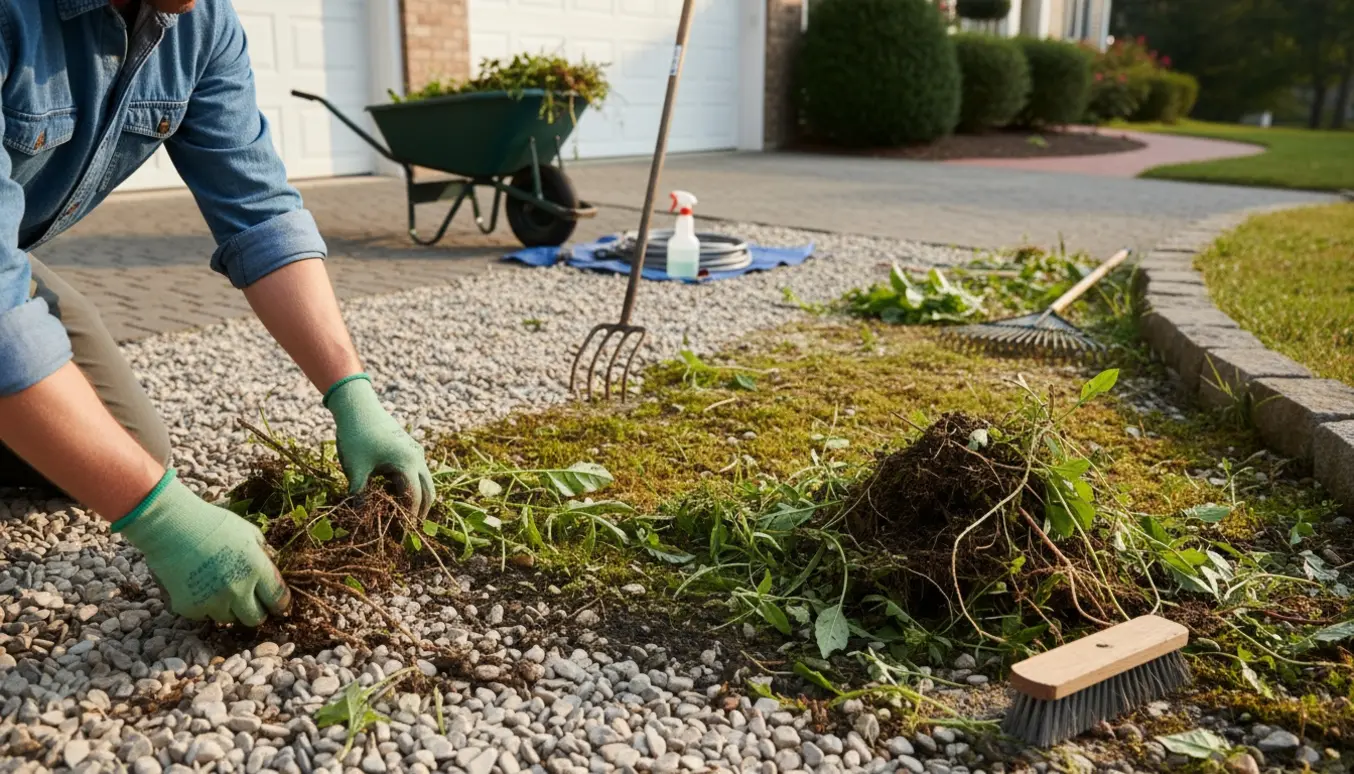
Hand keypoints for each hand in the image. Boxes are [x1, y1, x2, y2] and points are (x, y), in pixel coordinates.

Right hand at [115, 471, 290, 625]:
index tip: (276, 605)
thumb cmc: (211, 523)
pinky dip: (202, 606)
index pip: (278, 600)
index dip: (278, 604)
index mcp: (257, 569)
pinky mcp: (190, 608)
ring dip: (227, 608)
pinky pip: (202, 615)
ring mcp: (213, 601)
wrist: (170, 525)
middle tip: (247, 601)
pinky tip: (196, 587)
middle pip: (255, 618)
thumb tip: (272, 566)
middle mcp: (238, 590)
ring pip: (228, 619)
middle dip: (254, 611)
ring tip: (217, 587)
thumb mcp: (248, 532)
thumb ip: (263, 552)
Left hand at [324, 374, 434, 516]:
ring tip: (402, 515)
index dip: (410, 518)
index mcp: (408, 463)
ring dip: (417, 498)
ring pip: (424, 481)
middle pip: (429, 492)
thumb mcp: (356, 468)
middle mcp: (417, 458)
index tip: (404, 535)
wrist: (357, 406)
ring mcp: (415, 452)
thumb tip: (358, 518)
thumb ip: (359, 494)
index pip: (415, 498)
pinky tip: (392, 494)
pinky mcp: (409, 448)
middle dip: (422, 511)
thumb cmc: (356, 435)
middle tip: (411, 530)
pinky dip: (410, 486)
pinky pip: (416, 472)